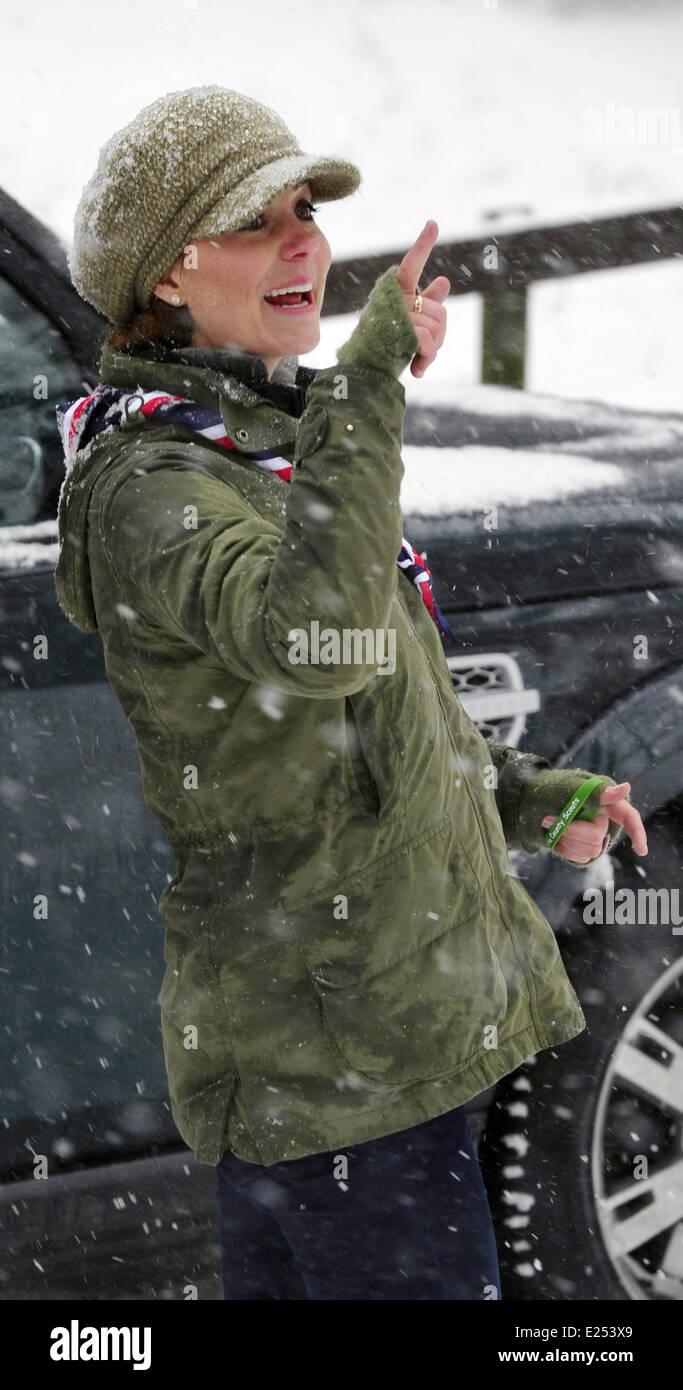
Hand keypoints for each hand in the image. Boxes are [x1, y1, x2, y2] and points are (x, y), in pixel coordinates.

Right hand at [394, 220, 450, 377]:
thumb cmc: (386, 345)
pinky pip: (429, 340)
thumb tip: (444, 281)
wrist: (367, 370)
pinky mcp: (400, 331)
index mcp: (396, 291)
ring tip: (418, 359)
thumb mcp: (409, 322)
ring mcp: (396, 313)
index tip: (433, 223)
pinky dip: (428, 358)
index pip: (412, 264)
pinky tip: (418, 370)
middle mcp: (395, 298)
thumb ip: (427, 302)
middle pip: (440, 312)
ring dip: (433, 349)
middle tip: (423, 350)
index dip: (423, 244)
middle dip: (438, 336)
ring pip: (437, 327)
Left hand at [541, 781, 647, 862]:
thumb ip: (597, 792)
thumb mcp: (570, 787)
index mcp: (605, 801)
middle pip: (598, 836)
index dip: (637, 832)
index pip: (628, 816)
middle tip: (549, 818)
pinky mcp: (582, 850)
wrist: (528, 804)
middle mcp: (602, 820)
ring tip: (551, 825)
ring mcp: (593, 837)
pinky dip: (564, 849)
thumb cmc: (551, 790)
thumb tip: (625, 789)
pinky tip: (556, 838)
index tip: (641, 850)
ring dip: (566, 839)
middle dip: (572, 830)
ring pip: (590, 849)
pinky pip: (580, 858)